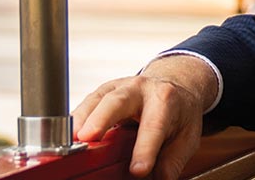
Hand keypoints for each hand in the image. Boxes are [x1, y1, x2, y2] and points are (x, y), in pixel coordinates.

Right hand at [72, 55, 216, 178]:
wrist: (173, 85)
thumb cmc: (178, 112)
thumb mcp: (186, 136)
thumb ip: (172, 160)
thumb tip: (159, 179)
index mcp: (166, 99)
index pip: (154, 126)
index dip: (145, 149)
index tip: (138, 170)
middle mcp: (140, 88)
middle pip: (118, 101)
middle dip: (101, 119)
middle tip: (87, 139)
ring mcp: (118, 87)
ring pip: (96, 100)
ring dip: (81, 119)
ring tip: (71, 140)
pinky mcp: (102, 93)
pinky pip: (86, 104)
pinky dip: (76, 119)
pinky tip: (69, 135)